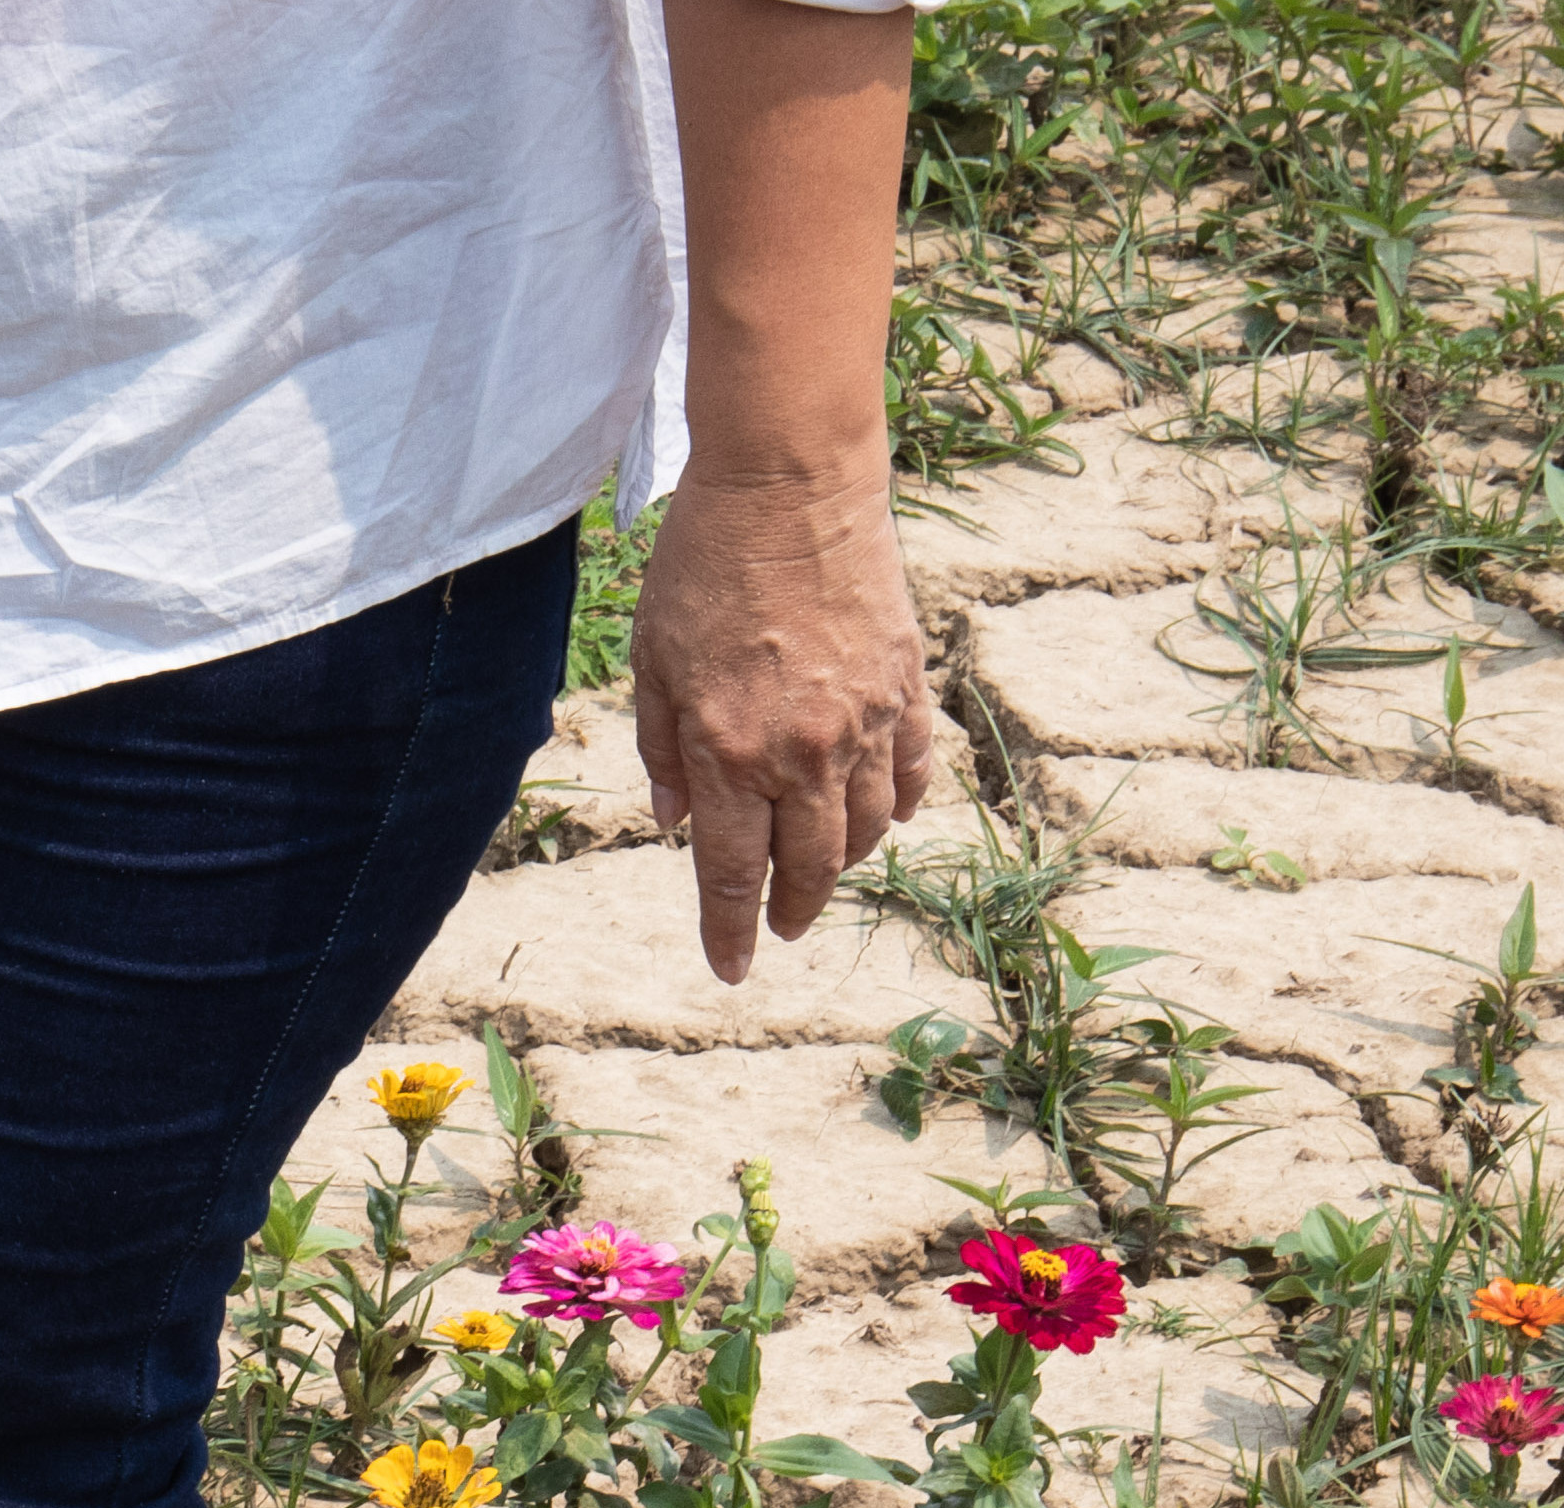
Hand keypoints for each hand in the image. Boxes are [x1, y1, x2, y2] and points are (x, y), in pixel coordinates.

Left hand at [624, 469, 935, 982]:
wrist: (790, 482)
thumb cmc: (703, 565)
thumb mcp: (651, 664)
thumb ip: (663, 752)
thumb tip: (673, 824)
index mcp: (729, 754)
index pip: (730, 872)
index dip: (729, 930)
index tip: (731, 970)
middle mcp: (802, 751)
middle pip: (809, 865)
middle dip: (793, 909)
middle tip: (782, 928)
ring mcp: (863, 720)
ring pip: (867, 826)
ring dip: (844, 861)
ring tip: (824, 871)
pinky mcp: (904, 683)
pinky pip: (912, 768)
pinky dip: (900, 803)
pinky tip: (886, 817)